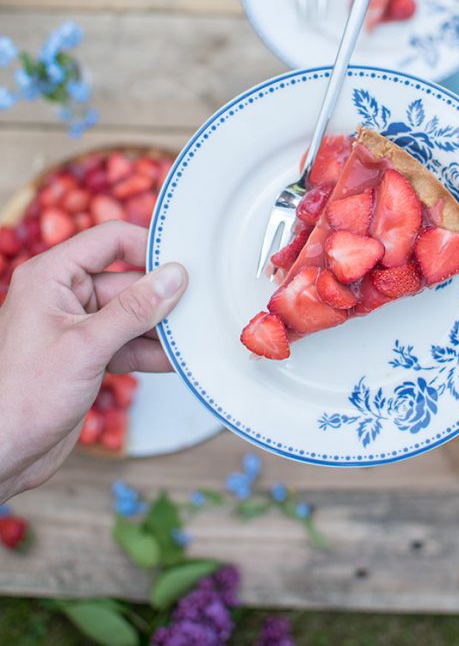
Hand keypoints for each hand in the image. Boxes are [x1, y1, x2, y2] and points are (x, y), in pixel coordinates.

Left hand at [0, 221, 186, 501]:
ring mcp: (77, 327)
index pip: (110, 241)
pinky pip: (128, 342)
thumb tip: (174, 277)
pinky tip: (179, 360)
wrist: (1, 455)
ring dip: (161, 328)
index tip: (185, 264)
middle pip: (127, 281)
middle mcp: (64, 295)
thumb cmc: (21, 398)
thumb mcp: (86, 347)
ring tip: (196, 337)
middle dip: (162, 297)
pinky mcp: (87, 356)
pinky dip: (151, 351)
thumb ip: (134, 310)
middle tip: (201, 308)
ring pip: (132, 315)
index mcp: (51, 276)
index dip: (148, 247)